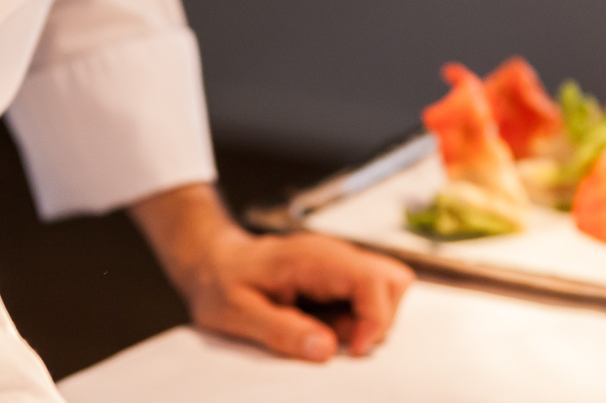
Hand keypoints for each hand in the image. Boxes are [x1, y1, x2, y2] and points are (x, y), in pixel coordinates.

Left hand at [129, 183, 413, 361]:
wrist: (213, 261)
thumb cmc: (222, 283)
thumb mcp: (238, 314)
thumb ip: (282, 331)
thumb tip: (327, 350)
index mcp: (312, 258)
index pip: (373, 280)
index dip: (375, 320)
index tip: (352, 351)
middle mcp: (332, 253)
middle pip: (393, 280)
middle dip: (378, 320)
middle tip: (339, 340)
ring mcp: (337, 262)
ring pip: (386, 287)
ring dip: (367, 319)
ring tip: (326, 331)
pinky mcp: (336, 275)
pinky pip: (366, 296)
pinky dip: (356, 318)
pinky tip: (323, 324)